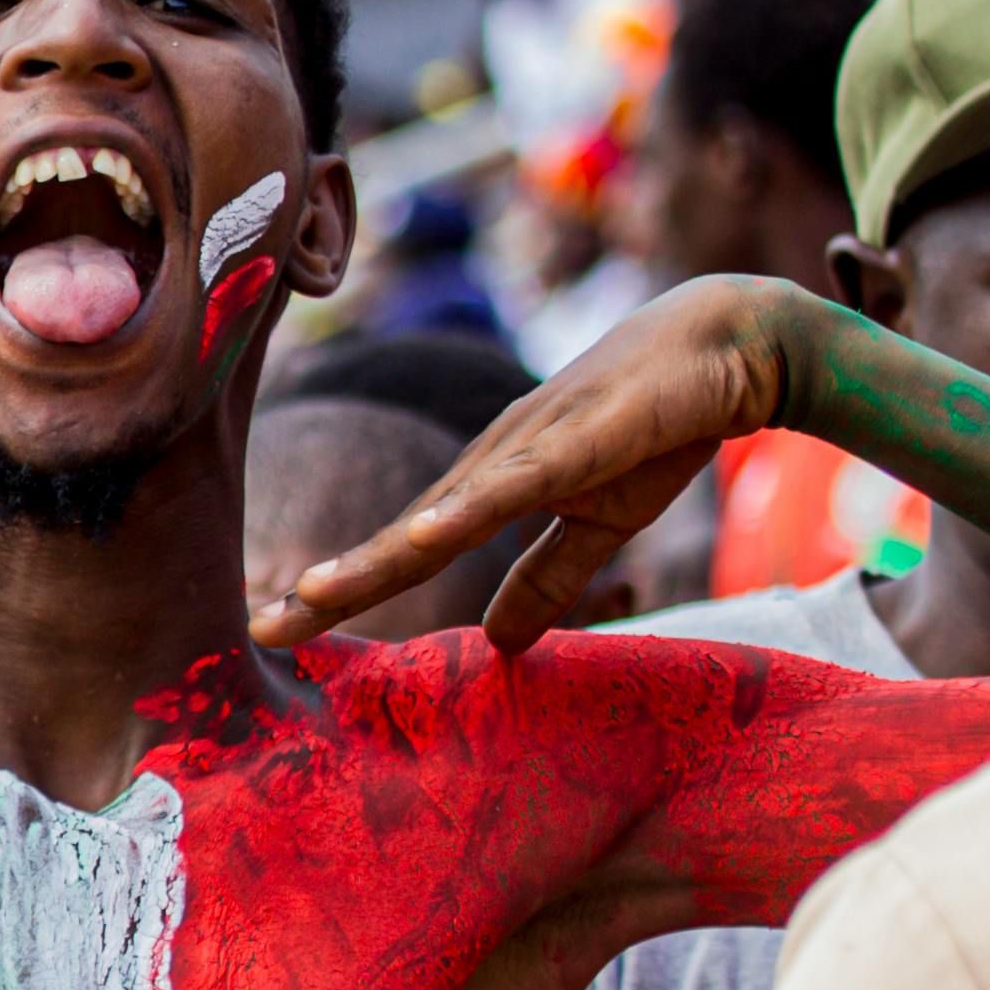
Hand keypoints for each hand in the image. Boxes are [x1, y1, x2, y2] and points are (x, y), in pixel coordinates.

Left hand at [258, 276, 812, 654]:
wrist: (728, 345)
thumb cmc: (653, 426)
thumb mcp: (597, 523)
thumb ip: (546, 579)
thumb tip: (503, 644)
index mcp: (488, 489)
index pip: (402, 553)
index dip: (342, 592)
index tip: (279, 631)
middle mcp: (489, 465)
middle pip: (400, 537)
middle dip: (330, 585)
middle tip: (261, 630)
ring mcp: (530, 446)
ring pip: (441, 512)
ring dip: (376, 554)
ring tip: (312, 594)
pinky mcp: (582, 435)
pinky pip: (519, 480)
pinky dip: (469, 508)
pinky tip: (425, 535)